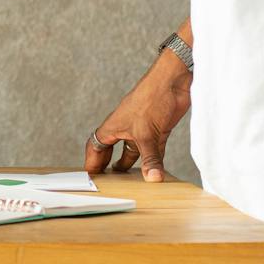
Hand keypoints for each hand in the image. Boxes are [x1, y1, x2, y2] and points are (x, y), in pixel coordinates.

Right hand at [83, 54, 192, 182]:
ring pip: (132, 151)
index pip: (96, 146)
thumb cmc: (151, 98)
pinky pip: (153, 151)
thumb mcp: (147, 134)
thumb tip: (152, 178)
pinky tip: (155, 172)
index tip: (90, 176)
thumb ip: (150, 158)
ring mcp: (142, 130)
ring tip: (128, 181)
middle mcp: (125, 129)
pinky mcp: (158, 130)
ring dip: (130, 165)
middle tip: (105, 181)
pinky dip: (153, 161)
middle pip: (111, 149)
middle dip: (107, 164)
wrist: (173, 82)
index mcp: (113, 126)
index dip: (91, 161)